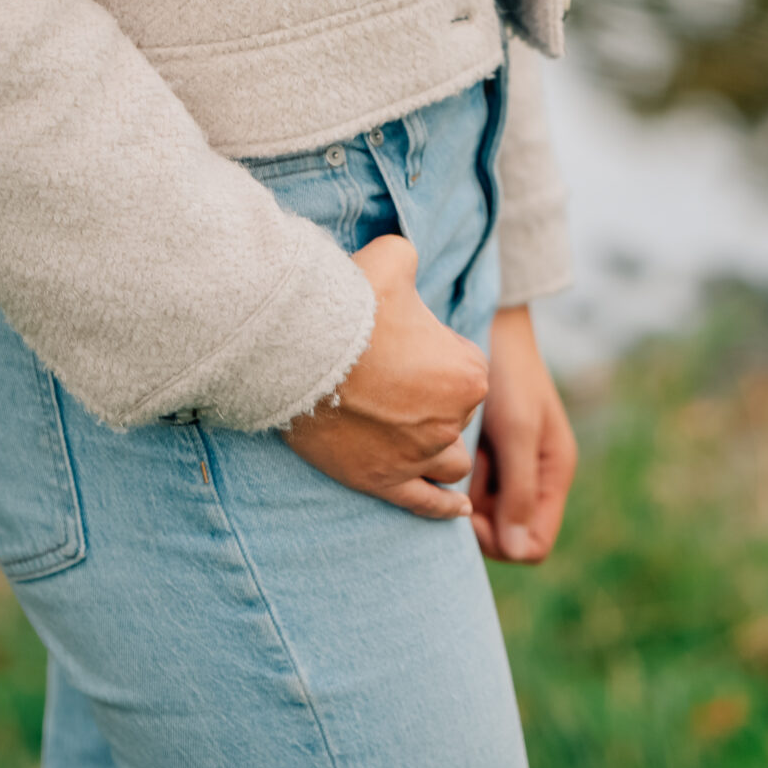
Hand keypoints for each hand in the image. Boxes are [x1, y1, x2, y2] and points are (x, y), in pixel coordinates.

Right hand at [286, 234, 490, 519]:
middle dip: (438, 400)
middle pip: (458, 416)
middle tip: (400, 380)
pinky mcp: (381, 480)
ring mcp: (416, 456)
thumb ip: (411, 258)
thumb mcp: (394, 257)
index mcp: (467, 373)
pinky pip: (425, 503)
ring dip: (442, 449)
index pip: (469, 369)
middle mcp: (449, 421)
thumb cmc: (349, 301)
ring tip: (424, 436)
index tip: (410, 344)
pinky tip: (459, 510)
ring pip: (449, 462)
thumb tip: (405, 260)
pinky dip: (445, 508)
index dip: (441, 354)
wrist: (298, 347)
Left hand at [470, 305, 576, 563]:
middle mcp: (534, 475)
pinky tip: (444, 450)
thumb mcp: (517, 428)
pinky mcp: (488, 449)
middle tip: (452, 487)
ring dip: (465, 497)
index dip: (502, 542)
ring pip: (486, 511)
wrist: (492, 324)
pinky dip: (456, 477)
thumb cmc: (509, 372)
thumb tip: (514, 550)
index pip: (534, 544)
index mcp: (553, 473)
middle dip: (479, 521)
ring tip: (450, 459)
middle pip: (506, 532)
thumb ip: (518, 488)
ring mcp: (510, 463)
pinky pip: (471, 485)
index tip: (471, 514)